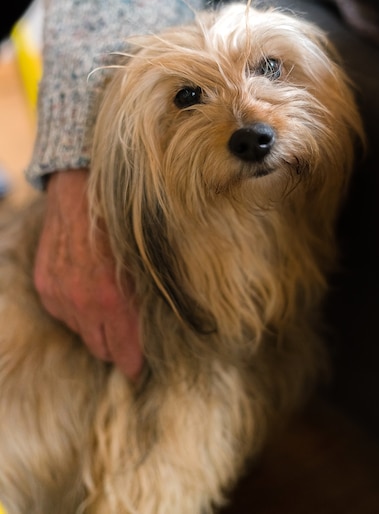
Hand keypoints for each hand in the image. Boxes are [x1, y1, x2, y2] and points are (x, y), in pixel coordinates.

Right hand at [34, 169, 142, 379]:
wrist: (83, 191)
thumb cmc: (122, 224)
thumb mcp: (146, 263)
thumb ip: (146, 301)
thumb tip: (152, 331)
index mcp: (113, 301)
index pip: (125, 354)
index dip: (134, 363)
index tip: (139, 368)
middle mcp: (82, 304)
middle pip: (101, 350)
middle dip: (117, 347)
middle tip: (128, 338)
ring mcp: (60, 296)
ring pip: (82, 332)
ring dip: (96, 326)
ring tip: (108, 303)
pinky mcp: (46, 287)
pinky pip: (64, 313)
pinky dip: (77, 309)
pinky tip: (87, 288)